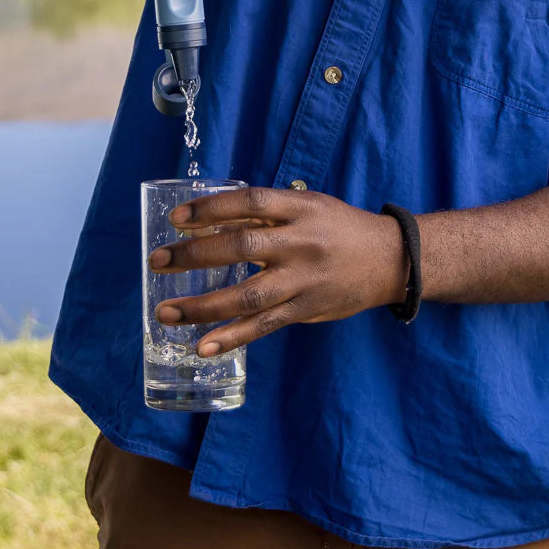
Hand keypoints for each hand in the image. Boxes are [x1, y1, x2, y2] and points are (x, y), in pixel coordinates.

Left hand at [149, 187, 408, 356]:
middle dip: (194, 256)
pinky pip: (264, 327)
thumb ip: (266, 213)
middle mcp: (301, 243)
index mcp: (300, 209)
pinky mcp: (306, 310)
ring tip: (165, 311)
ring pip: (247, 295)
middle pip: (241, 247)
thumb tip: (213, 218)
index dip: (212, 208)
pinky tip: (203, 346)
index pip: (250, 202)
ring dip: (202, 306)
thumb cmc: (339, 228)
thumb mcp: (308, 206)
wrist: (390, 260)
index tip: (178, 218)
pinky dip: (232, 338)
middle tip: (157, 261)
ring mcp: (303, 280)